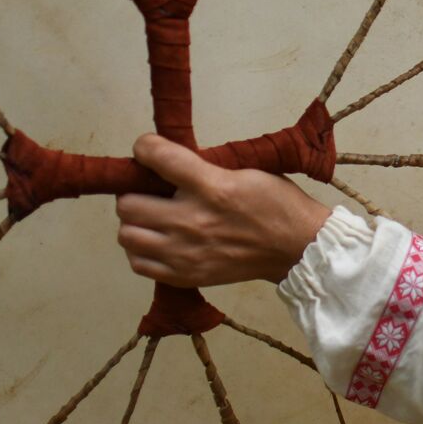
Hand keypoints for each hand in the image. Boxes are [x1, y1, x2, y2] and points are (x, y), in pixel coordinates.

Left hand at [115, 134, 332, 286]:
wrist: (296, 248)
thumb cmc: (274, 204)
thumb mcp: (244, 172)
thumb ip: (203, 168)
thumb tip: (167, 162)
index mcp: (211, 186)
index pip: (157, 157)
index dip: (145, 147)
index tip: (147, 149)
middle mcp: (192, 220)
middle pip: (127, 203)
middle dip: (135, 191)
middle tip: (151, 191)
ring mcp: (185, 253)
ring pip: (126, 235)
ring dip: (136, 223)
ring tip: (154, 218)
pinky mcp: (185, 276)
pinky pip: (138, 264)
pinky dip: (142, 251)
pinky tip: (160, 241)